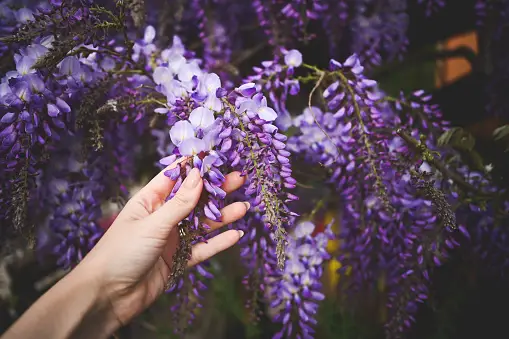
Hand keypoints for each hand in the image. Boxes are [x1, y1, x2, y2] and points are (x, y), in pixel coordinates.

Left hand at [77, 158, 248, 328]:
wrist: (107, 296)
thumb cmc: (120, 253)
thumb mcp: (152, 224)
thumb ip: (180, 203)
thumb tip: (199, 175)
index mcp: (149, 202)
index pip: (175, 178)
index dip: (195, 167)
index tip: (216, 157)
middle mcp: (162, 218)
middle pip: (194, 200)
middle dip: (216, 190)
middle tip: (239, 179)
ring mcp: (171, 239)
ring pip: (201, 224)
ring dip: (222, 217)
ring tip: (244, 208)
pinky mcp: (178, 261)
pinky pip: (202, 249)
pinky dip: (218, 243)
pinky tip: (236, 235)